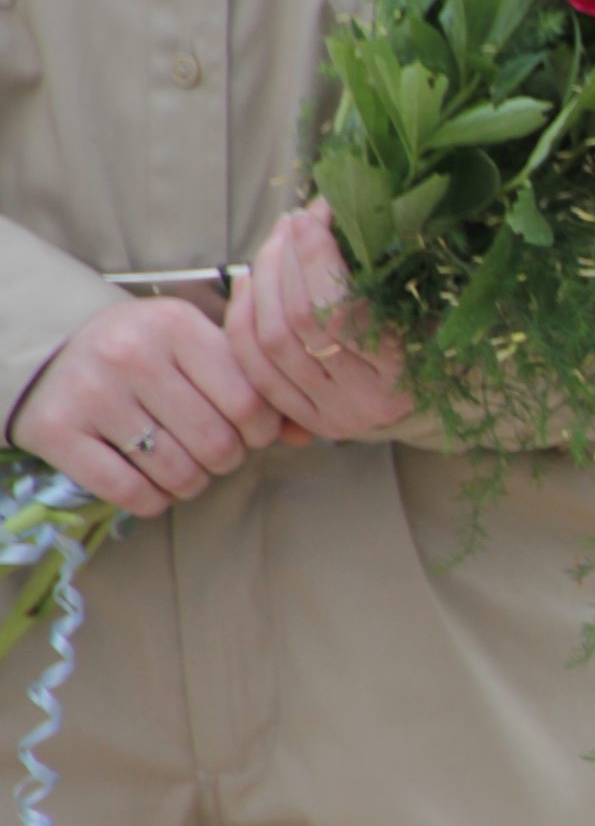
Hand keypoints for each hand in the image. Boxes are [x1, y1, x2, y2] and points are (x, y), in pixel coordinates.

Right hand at [9, 298, 287, 516]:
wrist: (55, 351)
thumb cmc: (149, 352)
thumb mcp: (200, 349)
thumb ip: (255, 384)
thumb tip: (308, 433)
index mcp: (176, 326)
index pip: (249, 402)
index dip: (262, 431)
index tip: (253, 433)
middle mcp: (130, 354)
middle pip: (217, 443)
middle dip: (229, 459)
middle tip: (218, 452)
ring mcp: (91, 393)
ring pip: (177, 472)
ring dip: (194, 483)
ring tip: (188, 466)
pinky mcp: (57, 431)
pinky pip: (130, 492)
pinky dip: (155, 499)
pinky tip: (155, 482)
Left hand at [226, 201, 415, 441]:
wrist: (436, 395)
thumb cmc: (438, 339)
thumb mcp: (430, 305)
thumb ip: (389, 270)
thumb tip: (338, 211)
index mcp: (402, 371)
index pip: (340, 310)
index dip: (315, 257)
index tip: (314, 215)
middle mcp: (363, 399)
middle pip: (297, 323)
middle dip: (285, 260)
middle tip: (291, 223)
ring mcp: (330, 413)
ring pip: (269, 342)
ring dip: (262, 282)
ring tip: (274, 244)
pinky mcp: (305, 419)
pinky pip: (255, 368)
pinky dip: (243, 319)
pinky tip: (249, 282)